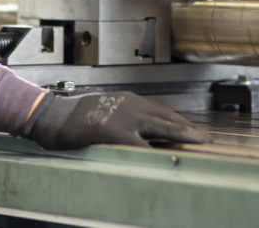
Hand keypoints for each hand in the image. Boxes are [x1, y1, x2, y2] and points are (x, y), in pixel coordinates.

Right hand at [24, 91, 210, 149]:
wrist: (52, 116)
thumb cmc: (74, 118)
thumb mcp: (104, 113)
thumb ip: (123, 121)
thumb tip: (139, 136)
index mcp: (129, 100)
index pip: (161, 111)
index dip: (179, 122)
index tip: (193, 130)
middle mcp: (131, 105)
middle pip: (167, 117)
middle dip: (188, 128)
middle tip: (206, 139)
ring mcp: (124, 117)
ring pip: (161, 126)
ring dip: (182, 135)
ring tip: (199, 143)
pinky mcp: (115, 131)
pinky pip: (140, 143)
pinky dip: (156, 150)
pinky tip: (169, 157)